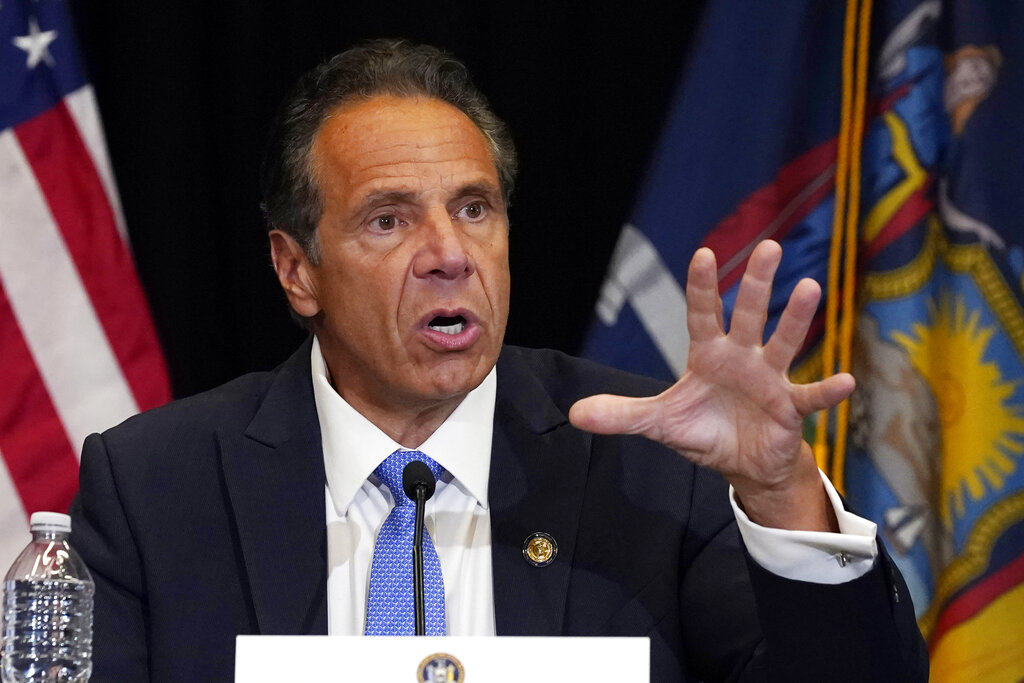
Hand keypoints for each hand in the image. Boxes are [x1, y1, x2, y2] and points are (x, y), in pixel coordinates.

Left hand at [569, 240, 853, 530]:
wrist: (742, 462)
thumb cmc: (704, 430)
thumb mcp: (659, 423)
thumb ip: (623, 414)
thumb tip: (577, 412)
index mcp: (708, 355)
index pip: (702, 314)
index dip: (702, 287)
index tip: (703, 255)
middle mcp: (742, 358)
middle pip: (748, 314)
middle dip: (757, 283)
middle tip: (769, 246)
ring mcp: (769, 379)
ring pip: (783, 342)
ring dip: (796, 318)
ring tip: (810, 288)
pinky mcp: (790, 408)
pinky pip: (810, 397)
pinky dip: (827, 390)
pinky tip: (847, 381)